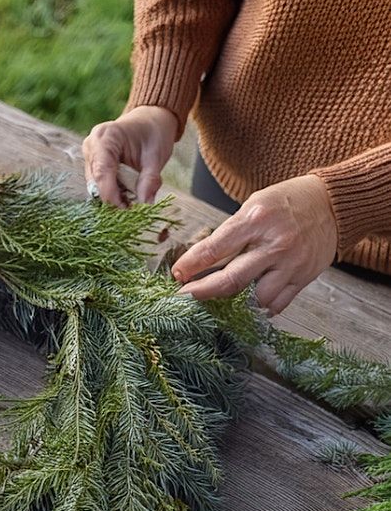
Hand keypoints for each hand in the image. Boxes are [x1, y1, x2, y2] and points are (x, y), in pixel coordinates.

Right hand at [82, 106, 177, 206]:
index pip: (102, 172)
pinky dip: (112, 193)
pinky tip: (126, 194)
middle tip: (134, 210)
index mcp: (105, 137)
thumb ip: (150, 180)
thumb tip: (145, 206)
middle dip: (113, 199)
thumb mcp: (156, 156)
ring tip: (132, 200)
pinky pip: (98, 185)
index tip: (128, 210)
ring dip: (113, 197)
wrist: (149, 122)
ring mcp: (89, 156)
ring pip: (95, 187)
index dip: (112, 196)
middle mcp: (91, 146)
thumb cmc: (153, 133)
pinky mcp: (91, 165)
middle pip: (96, 182)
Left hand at [172, 175, 337, 315]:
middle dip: (201, 291)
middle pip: (231, 280)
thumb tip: (200, 262)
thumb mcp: (253, 206)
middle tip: (183, 297)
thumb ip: (229, 234)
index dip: (190, 265)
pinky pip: (278, 304)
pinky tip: (249, 303)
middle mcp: (275, 245)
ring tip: (221, 297)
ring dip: (235, 301)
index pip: (214, 249)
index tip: (177, 274)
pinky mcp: (304, 277)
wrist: (333, 203)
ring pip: (255, 299)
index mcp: (256, 221)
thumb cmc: (286, 202)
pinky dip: (261, 307)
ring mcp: (292, 264)